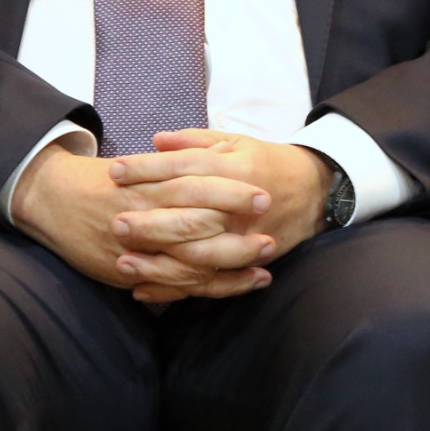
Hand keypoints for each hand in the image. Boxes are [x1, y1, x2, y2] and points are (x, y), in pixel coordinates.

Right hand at [10, 139, 274, 302]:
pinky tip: (230, 287)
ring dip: (227, 269)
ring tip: (262, 268)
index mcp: (150, 183)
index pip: (196, 187)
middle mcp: (142, 216)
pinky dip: (200, 288)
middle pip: (195, 228)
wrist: (52, 197)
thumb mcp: (142, 164)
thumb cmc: (106, 179)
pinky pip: (170, 286)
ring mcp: (134, 248)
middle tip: (270, 238)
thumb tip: (221, 153)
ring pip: (185, 263)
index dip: (231, 194)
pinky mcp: (126, 271)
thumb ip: (178, 160)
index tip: (262, 195)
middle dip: (235, 237)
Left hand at [107, 130, 335, 293]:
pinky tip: (143, 289)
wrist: (315, 191)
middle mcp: (239, 207)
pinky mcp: (248, 262)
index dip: (148, 169)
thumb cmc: (268, 162)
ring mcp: (245, 238)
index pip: (185, 168)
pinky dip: (176, 289)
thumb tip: (156, 141)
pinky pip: (209, 282)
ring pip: (198, 255)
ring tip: (123, 261)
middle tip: (115, 222)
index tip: (115, 171)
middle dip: (150, 221)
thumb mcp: (236, 142)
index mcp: (236, 169)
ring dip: (159, 262)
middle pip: (190, 216)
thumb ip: (196, 142)